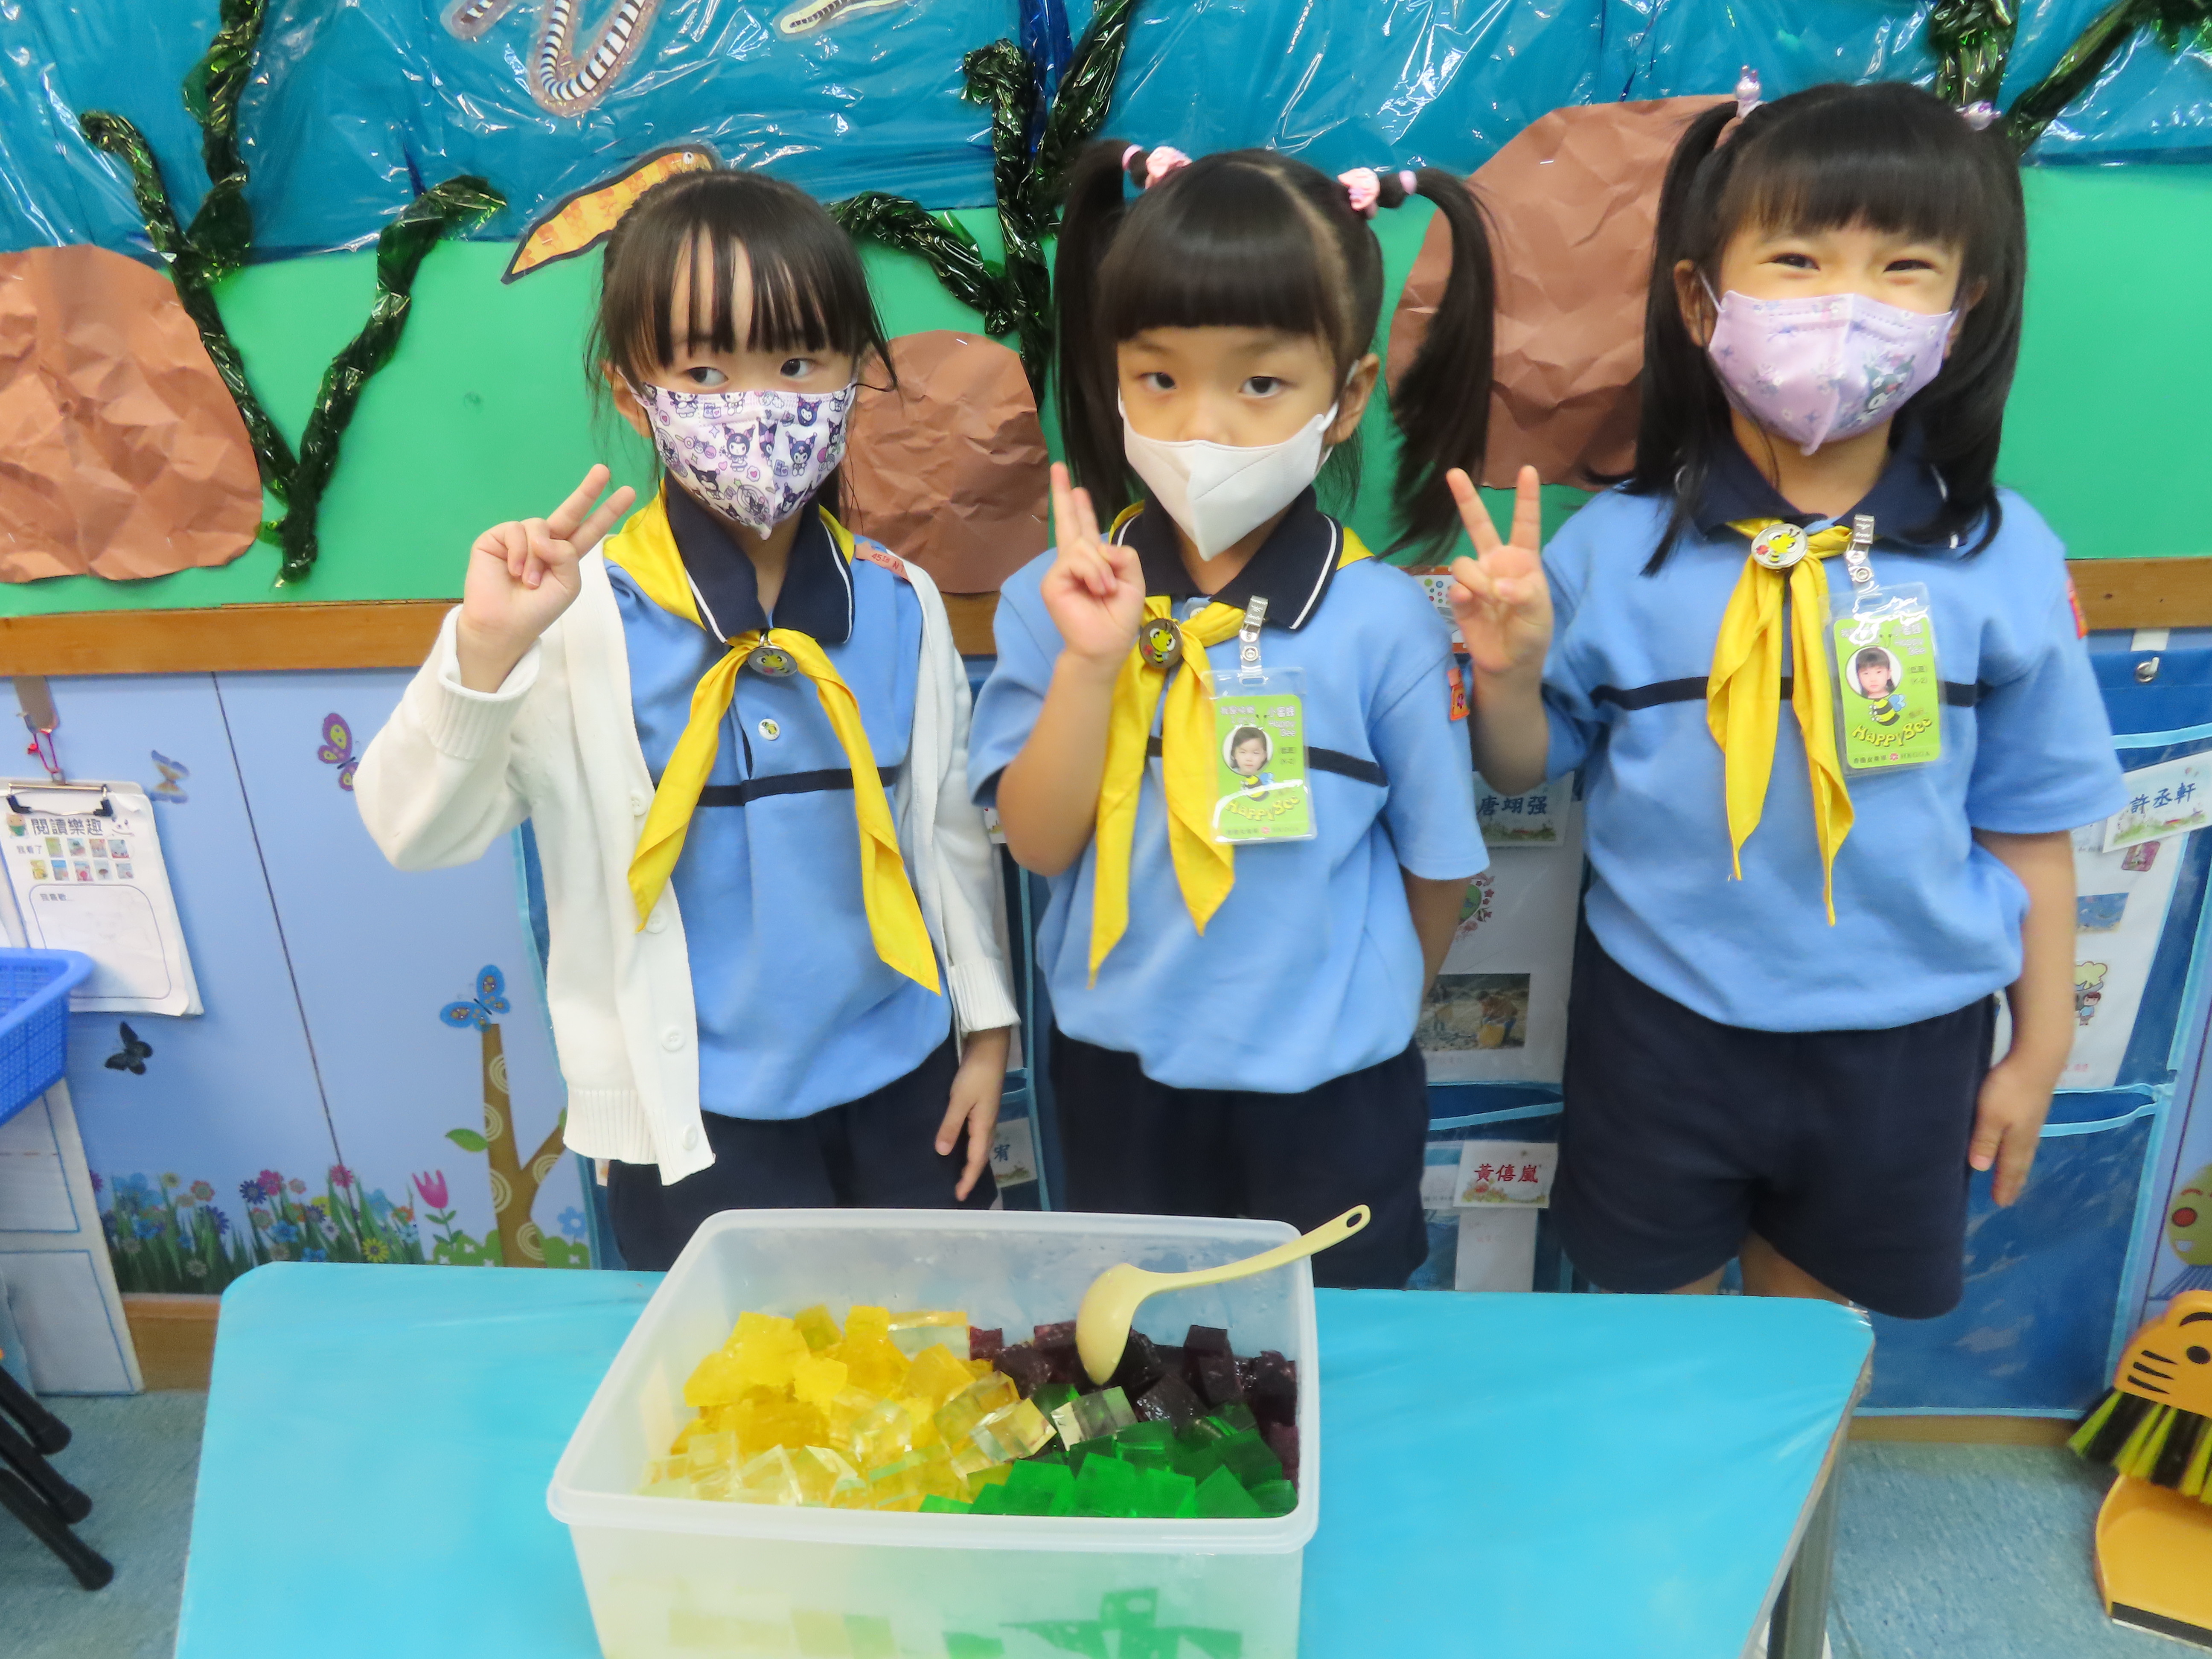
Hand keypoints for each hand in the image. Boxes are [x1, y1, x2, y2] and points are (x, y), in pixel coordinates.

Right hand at [456, 465, 635, 690]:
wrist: (504, 624)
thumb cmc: (538, 609)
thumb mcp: (567, 585)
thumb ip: (568, 556)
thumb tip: (545, 536)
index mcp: (565, 556)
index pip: (589, 530)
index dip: (607, 512)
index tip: (627, 492)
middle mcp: (545, 542)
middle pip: (569, 511)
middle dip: (587, 491)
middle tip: (604, 470)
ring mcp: (520, 538)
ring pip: (539, 526)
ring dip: (537, 556)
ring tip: (529, 580)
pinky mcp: (497, 537)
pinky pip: (516, 530)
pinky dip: (519, 553)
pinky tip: (513, 570)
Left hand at [937, 1027, 1009, 1201]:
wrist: (989, 1048)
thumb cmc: (975, 1074)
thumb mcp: (959, 1100)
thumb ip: (951, 1125)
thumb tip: (943, 1152)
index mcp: (984, 1126)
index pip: (976, 1161)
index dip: (967, 1180)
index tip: (958, 1196)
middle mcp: (987, 1124)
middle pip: (980, 1156)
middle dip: (970, 1175)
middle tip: (957, 1190)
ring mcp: (985, 1115)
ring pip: (978, 1146)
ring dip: (970, 1161)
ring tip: (957, 1173)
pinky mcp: (981, 1106)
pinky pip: (975, 1135)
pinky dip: (968, 1146)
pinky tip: (958, 1144)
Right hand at [1039, 463, 1145, 671]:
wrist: (1104, 646)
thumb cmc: (1118, 618)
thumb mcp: (1133, 581)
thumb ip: (1123, 556)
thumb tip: (1101, 547)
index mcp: (1093, 560)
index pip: (1084, 528)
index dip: (1079, 506)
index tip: (1076, 485)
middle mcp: (1074, 561)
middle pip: (1068, 522)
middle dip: (1063, 494)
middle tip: (1058, 467)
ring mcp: (1061, 570)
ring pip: (1084, 547)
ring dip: (1102, 569)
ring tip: (1107, 590)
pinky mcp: (1053, 581)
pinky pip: (1076, 561)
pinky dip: (1094, 574)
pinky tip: (1099, 590)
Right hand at [1445, 465, 1552, 680]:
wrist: (1509, 664)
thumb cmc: (1531, 633)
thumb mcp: (1539, 614)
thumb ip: (1524, 594)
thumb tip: (1497, 586)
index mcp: (1523, 560)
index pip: (1525, 523)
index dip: (1527, 498)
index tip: (1528, 470)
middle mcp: (1496, 562)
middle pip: (1479, 525)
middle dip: (1466, 499)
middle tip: (1453, 473)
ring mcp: (1476, 579)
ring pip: (1463, 563)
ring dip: (1476, 581)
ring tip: (1489, 601)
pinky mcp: (1460, 598)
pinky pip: (1455, 586)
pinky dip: (1463, 595)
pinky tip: (1471, 605)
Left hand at [1969, 1056, 2056, 1205]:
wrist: (2038, 1057)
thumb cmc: (2010, 1088)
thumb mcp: (1991, 1115)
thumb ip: (1985, 1140)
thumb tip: (1981, 1169)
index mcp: (2018, 1140)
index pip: (2010, 1168)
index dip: (2005, 1185)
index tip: (2001, 1203)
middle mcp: (2029, 1134)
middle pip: (2021, 1162)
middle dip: (2014, 1180)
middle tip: (2010, 1196)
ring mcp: (2034, 1119)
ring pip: (2026, 1150)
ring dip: (2019, 1166)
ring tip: (2016, 1176)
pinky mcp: (2035, 1106)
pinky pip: (2028, 1137)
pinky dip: (2023, 1148)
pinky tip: (2021, 1143)